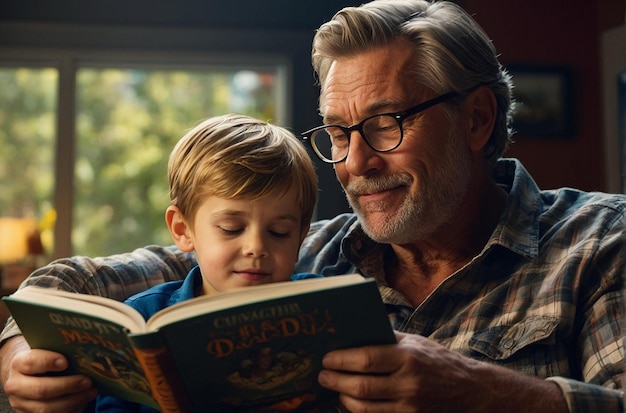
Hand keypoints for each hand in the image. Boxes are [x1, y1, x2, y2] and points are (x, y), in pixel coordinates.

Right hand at [1, 336, 96, 412]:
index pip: (31, 362)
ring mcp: (22, 403)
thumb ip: (59, 350)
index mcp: (18, 363)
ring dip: (73, 401)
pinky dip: (71, 409)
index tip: (66, 362)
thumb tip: (84, 354)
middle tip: (87, 381)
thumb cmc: (43, 359)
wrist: (26, 375)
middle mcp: (16, 385)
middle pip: (41, 389)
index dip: (49, 362)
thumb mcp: (46, 350)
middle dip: (67, 386)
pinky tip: (83, 401)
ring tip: (91, 392)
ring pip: (46, 408)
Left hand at [318, 332, 566, 412]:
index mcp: (408, 357)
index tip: (326, 358)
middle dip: (335, 381)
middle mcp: (408, 384)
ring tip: (335, 389)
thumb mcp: (414, 342)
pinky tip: (351, 404)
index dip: (341, 360)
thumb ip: (386, 340)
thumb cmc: (436, 360)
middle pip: (361, 387)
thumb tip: (351, 334)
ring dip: (343, 400)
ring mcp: (410, 407)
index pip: (366, 359)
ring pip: (364, 409)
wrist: (471, 390)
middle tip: (322, 375)